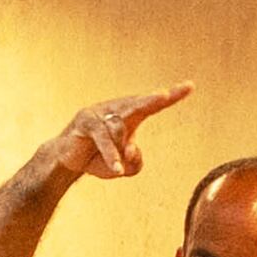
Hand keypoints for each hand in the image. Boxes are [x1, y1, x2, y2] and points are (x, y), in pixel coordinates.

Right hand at [40, 84, 192, 181]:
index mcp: (130, 116)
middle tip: (165, 95)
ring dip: (119, 152)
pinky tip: (117, 169)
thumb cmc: (98, 159)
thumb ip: (136, 163)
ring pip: (119, 131)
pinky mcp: (85, 121)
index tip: (190, 86)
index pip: (154, 105)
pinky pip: (103, 138)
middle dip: (152, 100)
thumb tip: (132, 149)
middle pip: (138, 104)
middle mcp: (117, 109)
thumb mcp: (124, 167)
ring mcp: (100, 112)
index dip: (173, 95)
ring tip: (117, 168)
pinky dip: (111, 155)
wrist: (67, 161)